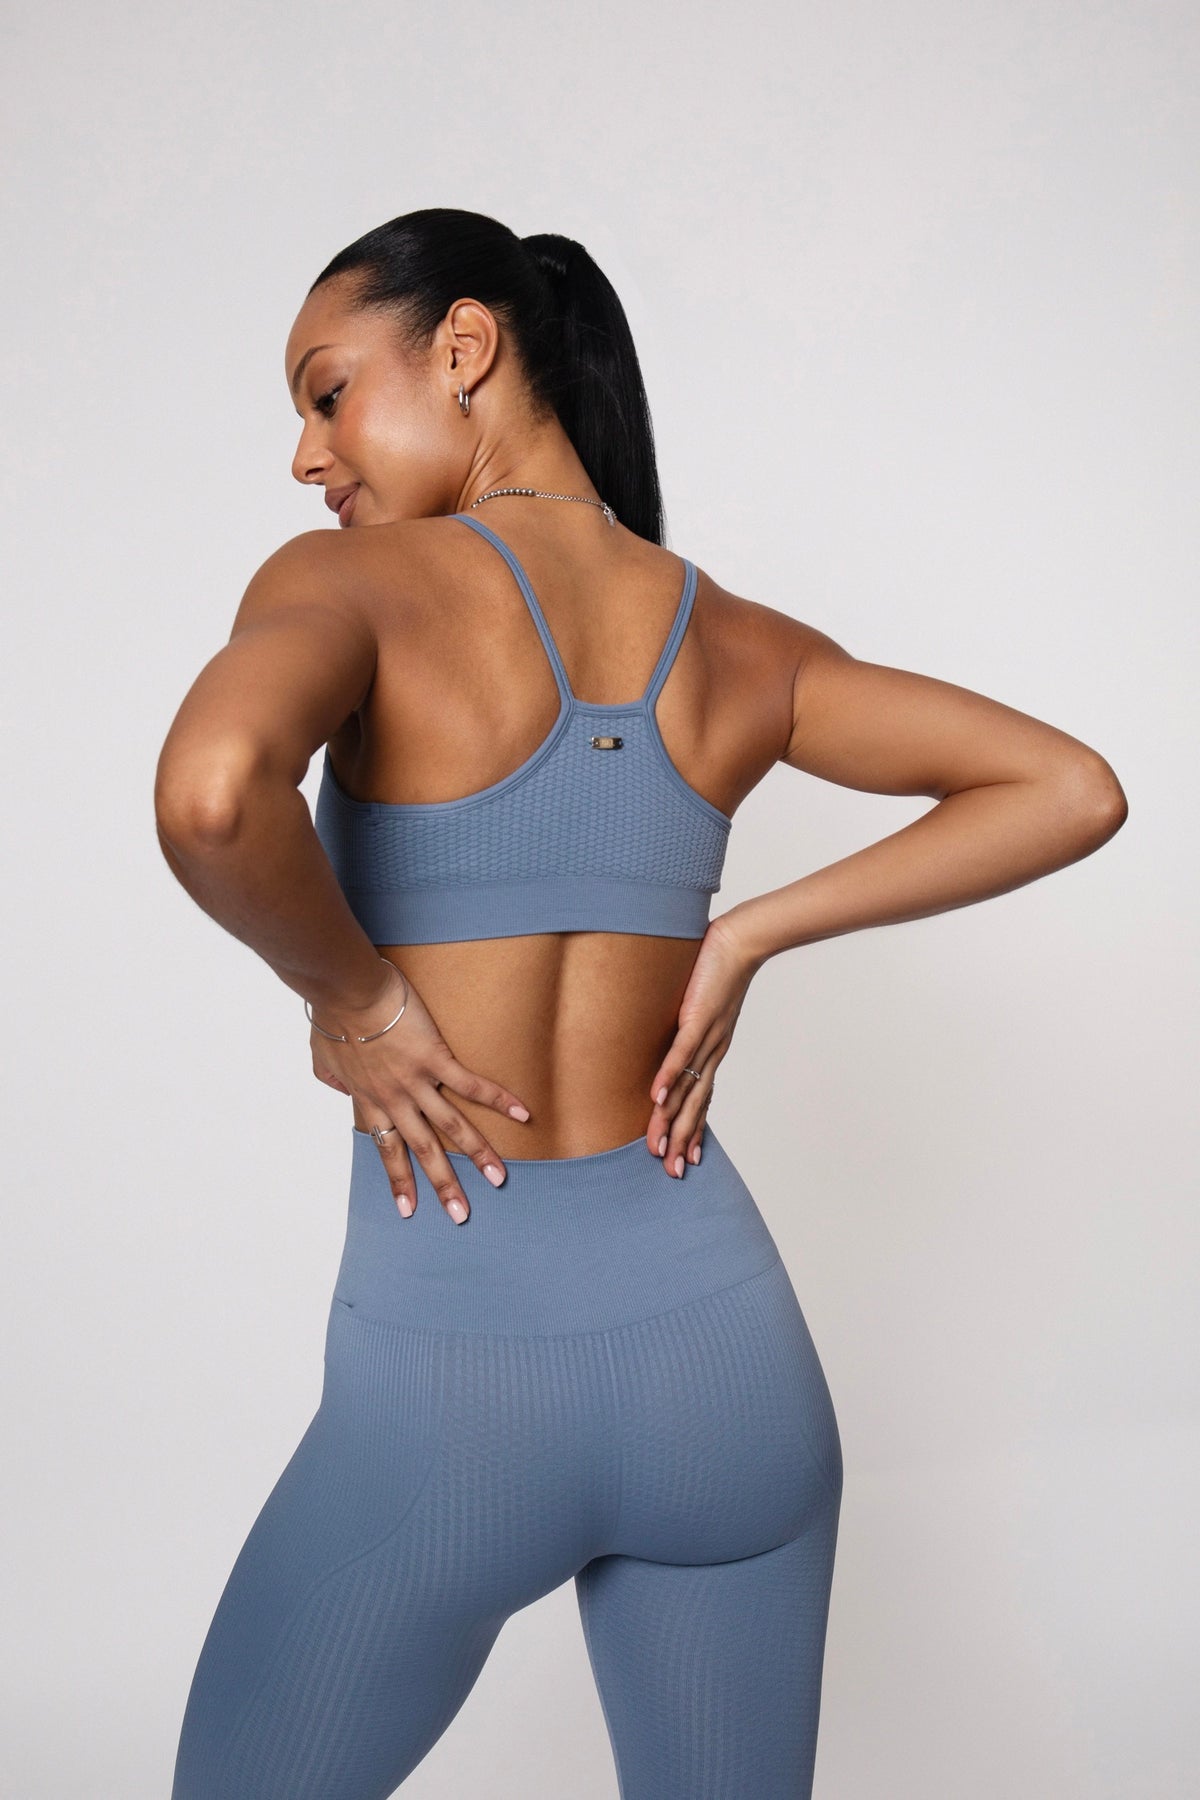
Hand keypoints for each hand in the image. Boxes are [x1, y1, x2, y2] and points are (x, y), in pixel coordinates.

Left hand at [309, 959, 531, 1224]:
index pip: (387, 1150)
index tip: (408, 1211)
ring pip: (452, 1126)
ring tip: (498, 1178)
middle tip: (460, 1215)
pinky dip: (498, 1100)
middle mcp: (395, 1100)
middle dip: (443, 1185)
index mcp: (370, 1101)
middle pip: (423, 1150)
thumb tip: (334, 1088)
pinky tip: (523, 1114)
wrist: (346, 992)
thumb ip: (330, 1078)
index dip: (398, 1181)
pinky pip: (471, 1084)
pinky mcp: (435, 1058)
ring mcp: (416, 1081)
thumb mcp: (322, 1055)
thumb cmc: (334, 1016)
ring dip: (477, 1154)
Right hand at [646, 914, 763, 1176]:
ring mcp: (706, 1038)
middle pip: (696, 1107)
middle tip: (671, 1172)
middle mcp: (712, 1053)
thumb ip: (684, 1024)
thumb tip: (667, 1030)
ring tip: (658, 1147)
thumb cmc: (718, 971)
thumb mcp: (699, 1006)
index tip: (684, 1161)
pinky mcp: (697, 1019)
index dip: (693, 1132)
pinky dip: (668, 1077)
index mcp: (712, 1052)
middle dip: (682, 1141)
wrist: (742, 942)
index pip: (701, 1101)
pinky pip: (681, 1054)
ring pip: (687, 1089)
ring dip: (671, 1120)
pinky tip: (656, 1098)